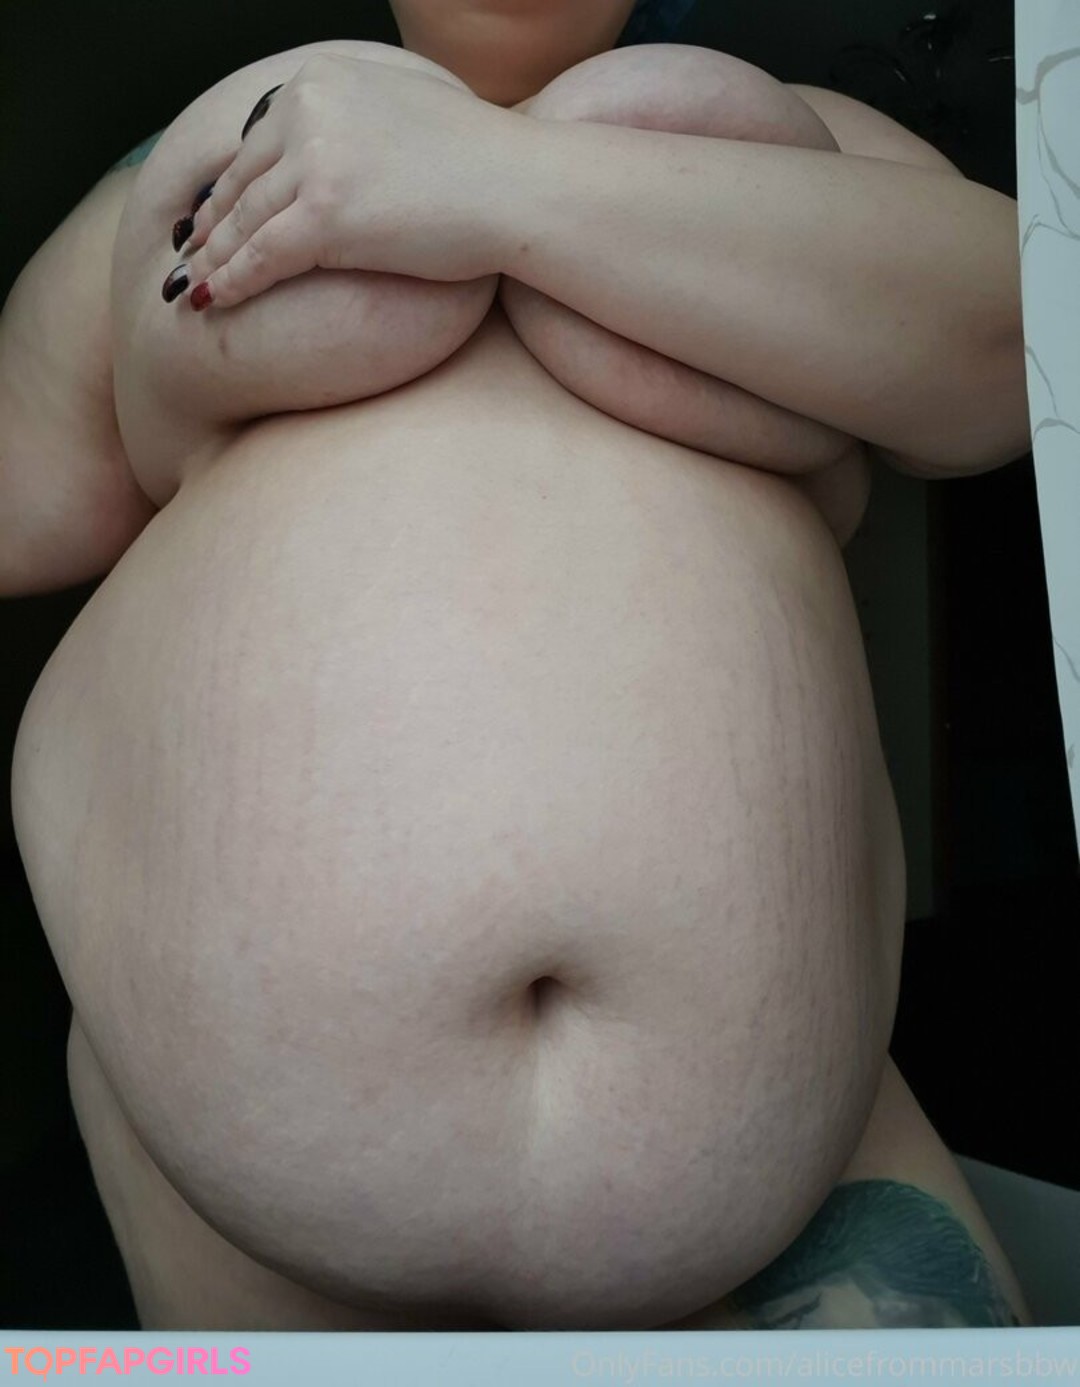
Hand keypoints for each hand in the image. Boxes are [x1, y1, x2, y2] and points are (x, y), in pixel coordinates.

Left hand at [175, 53, 525, 308]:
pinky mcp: (325, 213)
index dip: (231, 185)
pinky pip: (262, 256)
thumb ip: (355, 126)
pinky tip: (214, 300)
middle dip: (212, 224)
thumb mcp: (401, 117)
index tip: (212, 215)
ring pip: (244, 220)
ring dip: (212, 258)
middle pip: (243, 179)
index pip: (259, 140)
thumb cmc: (480, 164)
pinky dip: (232, 280)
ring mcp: (314, 160)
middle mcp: (308, 110)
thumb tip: (332, 162)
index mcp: (322, 81)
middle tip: (189, 256)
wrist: (518, 186)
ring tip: (192, 286)